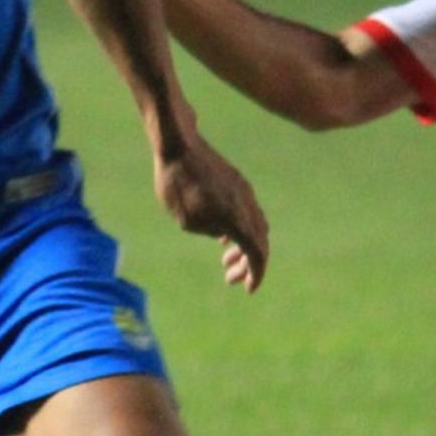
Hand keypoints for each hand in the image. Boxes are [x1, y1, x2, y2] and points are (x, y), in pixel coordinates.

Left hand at [156, 134, 269, 291]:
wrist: (179, 146)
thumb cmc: (177, 185)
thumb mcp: (188, 221)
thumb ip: (210, 230)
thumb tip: (223, 232)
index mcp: (236, 218)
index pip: (256, 253)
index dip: (256, 274)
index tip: (249, 289)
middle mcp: (246, 206)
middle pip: (259, 242)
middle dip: (247, 265)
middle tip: (230, 279)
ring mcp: (243, 193)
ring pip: (255, 227)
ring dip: (243, 247)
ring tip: (225, 260)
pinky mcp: (236, 183)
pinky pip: (247, 213)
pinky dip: (241, 230)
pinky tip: (223, 236)